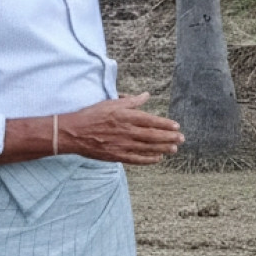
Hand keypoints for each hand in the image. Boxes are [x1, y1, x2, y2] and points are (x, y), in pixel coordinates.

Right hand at [62, 93, 182, 165]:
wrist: (74, 132)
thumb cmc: (93, 114)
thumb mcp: (112, 103)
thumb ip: (131, 101)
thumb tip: (146, 95)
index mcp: (126, 116)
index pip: (151, 120)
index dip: (165, 124)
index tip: (177, 126)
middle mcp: (127, 131)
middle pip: (152, 135)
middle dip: (169, 137)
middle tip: (181, 139)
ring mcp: (122, 145)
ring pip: (147, 148)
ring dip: (162, 148)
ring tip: (174, 149)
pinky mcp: (116, 156)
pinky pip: (136, 159)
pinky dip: (148, 159)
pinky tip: (158, 158)